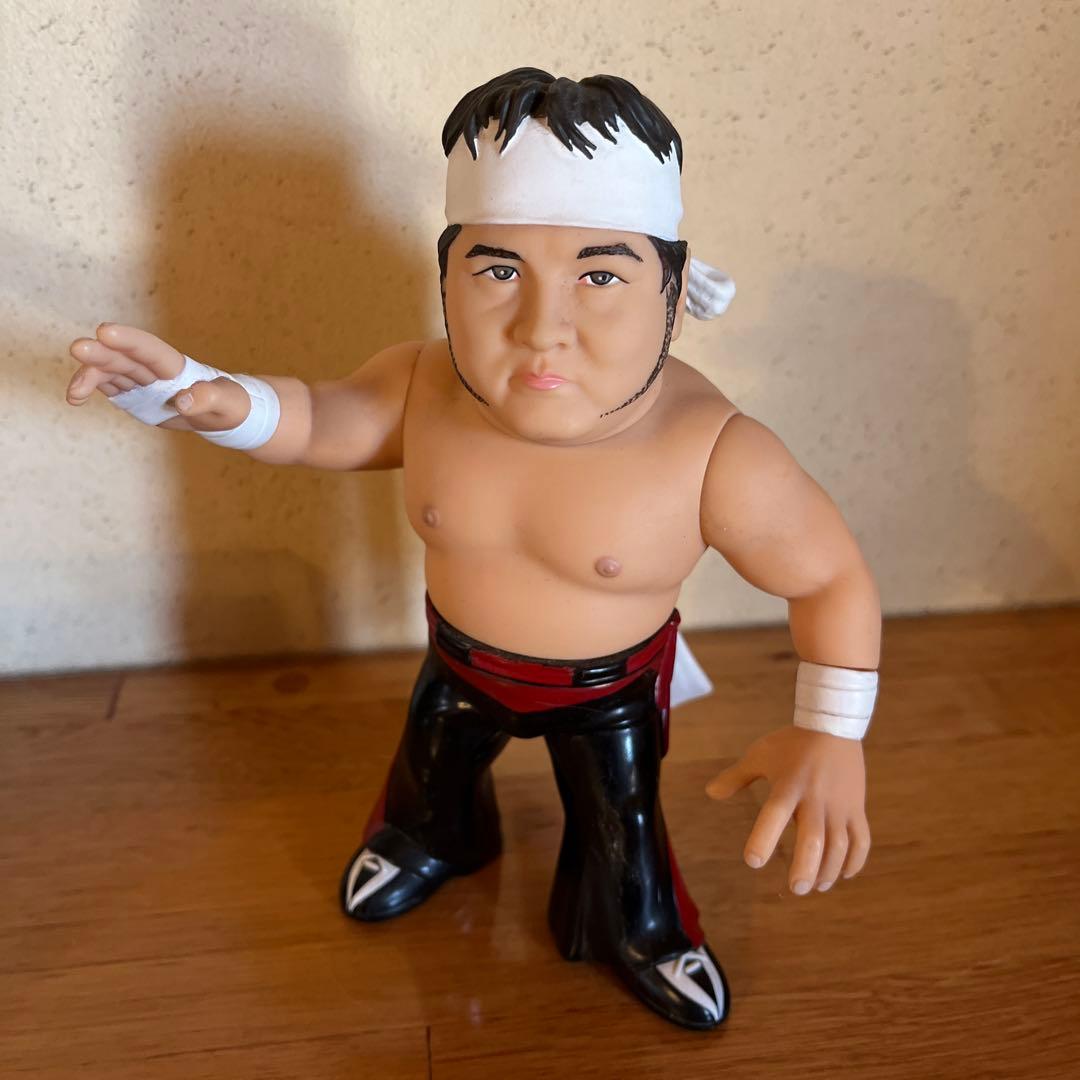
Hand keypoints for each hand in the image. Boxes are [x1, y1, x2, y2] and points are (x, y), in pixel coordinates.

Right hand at [66, 323, 249, 431]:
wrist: (224, 414)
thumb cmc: (232, 405)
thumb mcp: (229, 404)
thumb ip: (208, 399)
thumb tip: (183, 401)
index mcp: (177, 366)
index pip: (151, 350)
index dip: (129, 340)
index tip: (105, 331)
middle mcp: (154, 370)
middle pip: (124, 357)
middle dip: (101, 353)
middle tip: (78, 348)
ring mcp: (142, 382)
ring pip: (110, 372)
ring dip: (89, 376)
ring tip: (74, 394)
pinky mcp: (134, 395)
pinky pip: (109, 387)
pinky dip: (91, 389)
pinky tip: (75, 397)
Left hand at [705, 725, 869, 894]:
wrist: (833, 725)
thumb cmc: (791, 744)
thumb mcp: (760, 755)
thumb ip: (736, 777)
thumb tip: (709, 794)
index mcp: (788, 786)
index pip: (775, 814)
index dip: (764, 838)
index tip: (753, 862)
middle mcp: (815, 799)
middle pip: (814, 840)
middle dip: (805, 868)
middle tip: (796, 888)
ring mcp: (840, 805)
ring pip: (839, 845)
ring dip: (829, 870)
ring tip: (816, 886)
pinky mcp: (857, 808)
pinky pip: (861, 840)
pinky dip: (855, 861)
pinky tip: (843, 874)